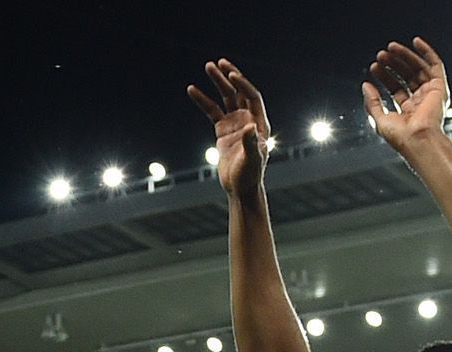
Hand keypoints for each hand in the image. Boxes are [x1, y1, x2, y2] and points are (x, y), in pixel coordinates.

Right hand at [188, 60, 273, 195]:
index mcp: (259, 123)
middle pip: (239, 92)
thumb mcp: (252, 160)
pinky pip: (212, 111)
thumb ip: (251, 143)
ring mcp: (235, 123)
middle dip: (229, 77)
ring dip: (217, 82)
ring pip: (226, 98)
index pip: (252, 97)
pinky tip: (192, 90)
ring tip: (207, 66)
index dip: (243, 85)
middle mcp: (248, 119)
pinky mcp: (222, 130)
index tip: (231, 75)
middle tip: (218, 63)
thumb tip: (249, 127)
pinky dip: (203, 101)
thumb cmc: (250, 176)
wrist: (240, 189)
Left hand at [362, 38, 450, 149]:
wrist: (418, 140)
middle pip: (406, 76)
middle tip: (380, 56)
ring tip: (389, 49)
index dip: (385, 77)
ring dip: (404, 57)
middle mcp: (421, 102)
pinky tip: (416, 42)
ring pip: (417, 69)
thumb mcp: (378, 119)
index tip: (374, 68)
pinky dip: (426, 52)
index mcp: (408, 111)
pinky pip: (435, 65)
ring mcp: (430, 94)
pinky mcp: (440, 87)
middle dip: (392, 65)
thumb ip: (371, 102)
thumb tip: (365, 86)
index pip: (396, 88)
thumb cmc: (401, 137)